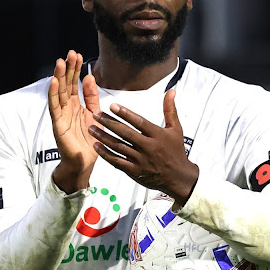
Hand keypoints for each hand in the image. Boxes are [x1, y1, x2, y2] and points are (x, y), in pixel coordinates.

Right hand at [48, 50, 101, 192]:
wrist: (84, 162)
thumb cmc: (89, 140)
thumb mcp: (95, 115)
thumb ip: (92, 97)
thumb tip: (90, 77)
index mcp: (77, 105)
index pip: (75, 83)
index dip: (76, 69)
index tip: (78, 55)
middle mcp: (67, 107)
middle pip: (66, 84)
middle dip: (68, 69)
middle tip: (70, 53)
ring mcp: (61, 114)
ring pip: (59, 92)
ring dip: (59, 77)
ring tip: (60, 62)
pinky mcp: (57, 123)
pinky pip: (54, 106)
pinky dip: (53, 94)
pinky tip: (54, 82)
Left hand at [88, 89, 198, 205]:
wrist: (178, 178)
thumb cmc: (176, 151)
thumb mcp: (176, 129)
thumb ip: (170, 109)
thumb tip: (171, 91)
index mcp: (158, 135)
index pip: (139, 122)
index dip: (125, 114)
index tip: (112, 106)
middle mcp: (148, 147)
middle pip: (125, 133)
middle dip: (109, 123)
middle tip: (96, 114)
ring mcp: (140, 160)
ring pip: (118, 147)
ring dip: (103, 137)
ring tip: (91, 128)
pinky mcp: (134, 171)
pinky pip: (117, 161)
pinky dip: (106, 154)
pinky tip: (97, 146)